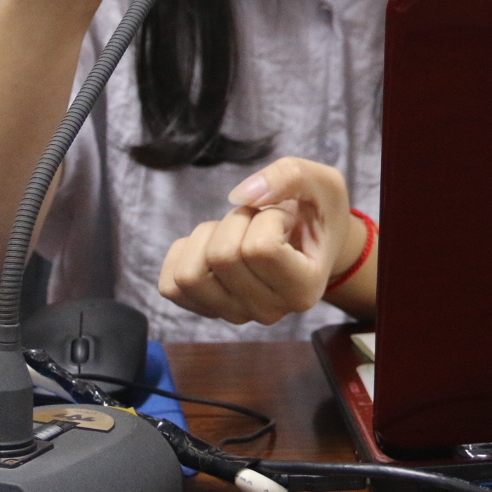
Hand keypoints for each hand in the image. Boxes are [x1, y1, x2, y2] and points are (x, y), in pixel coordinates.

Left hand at [157, 158, 365, 325]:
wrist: (313, 241)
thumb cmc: (318, 212)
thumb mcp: (321, 183)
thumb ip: (289, 177)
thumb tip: (238, 195)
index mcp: (304, 290)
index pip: (260, 249)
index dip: (268, 216)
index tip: (286, 218)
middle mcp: (269, 312)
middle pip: (221, 257)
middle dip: (237, 220)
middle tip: (260, 221)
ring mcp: (235, 315)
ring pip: (189, 275)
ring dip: (209, 236)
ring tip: (237, 233)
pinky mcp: (206, 309)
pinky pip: (169, 286)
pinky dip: (185, 254)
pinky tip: (213, 246)